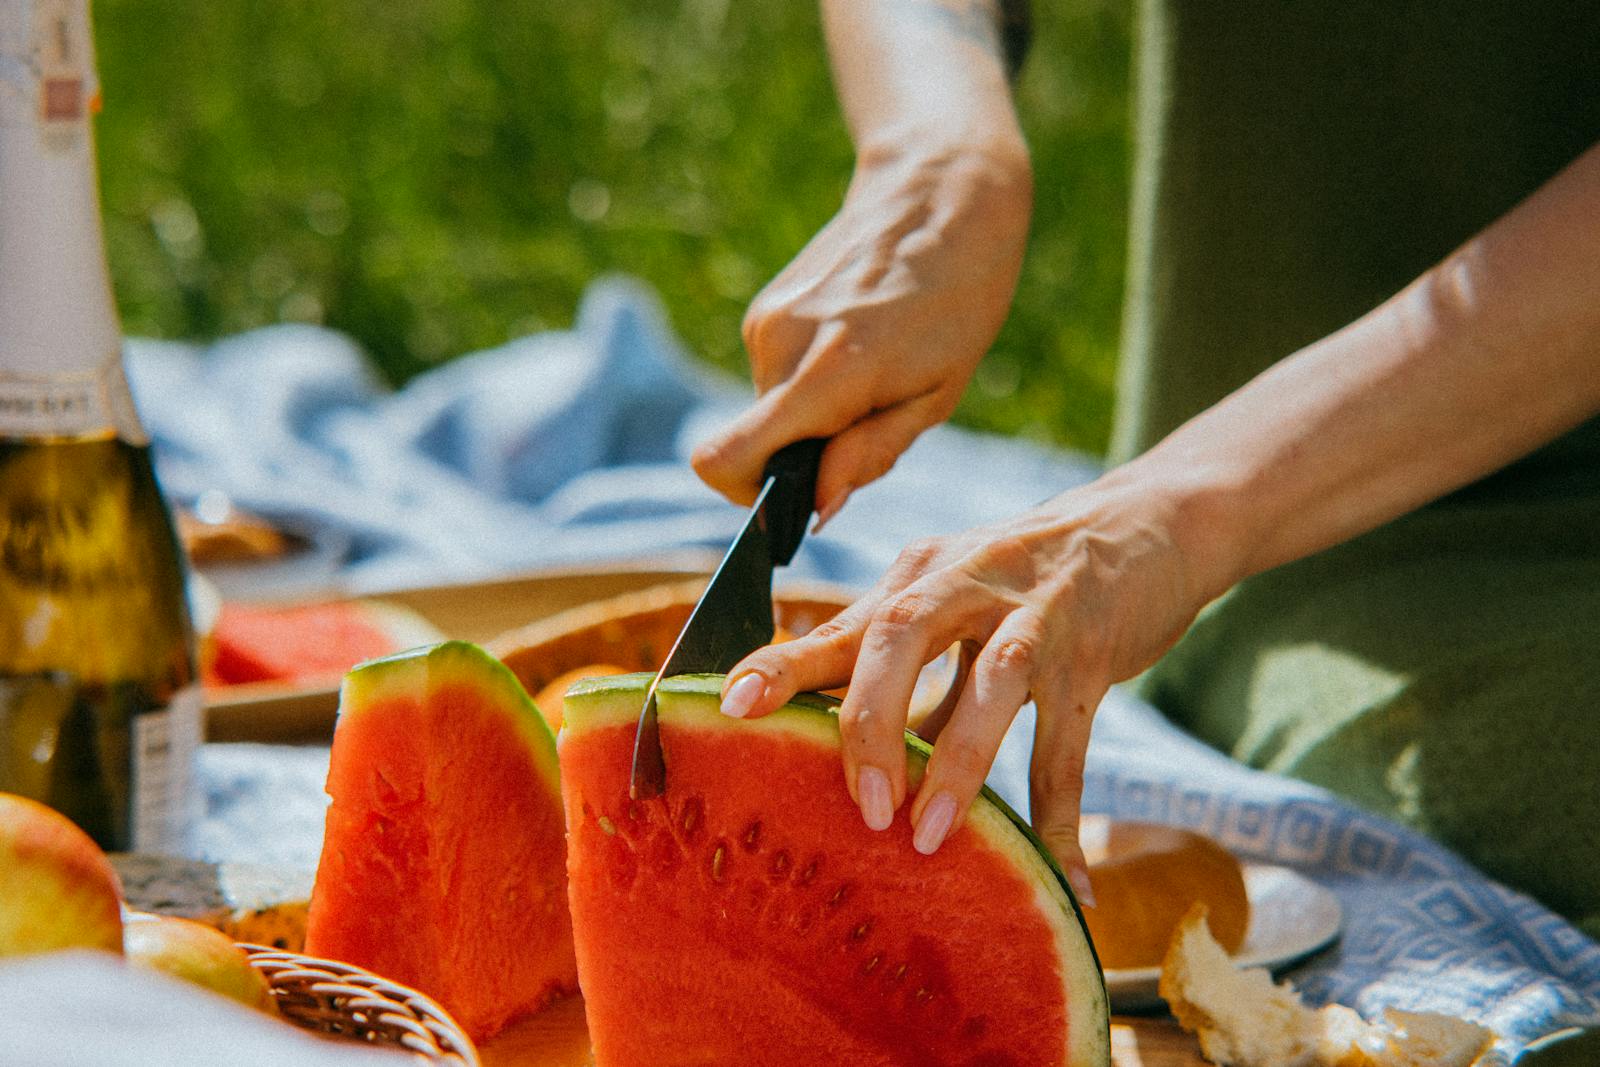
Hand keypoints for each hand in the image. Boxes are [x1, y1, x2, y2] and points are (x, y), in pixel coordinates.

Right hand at [691, 141, 1031, 518]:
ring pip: (769, 408)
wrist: (944, 194)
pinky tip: (861, 345)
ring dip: (813, 413)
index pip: (724, 458)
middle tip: (873, 417)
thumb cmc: (958, 301)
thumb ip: (869, 454)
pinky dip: (810, 381)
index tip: (796, 498)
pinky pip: (777, 374)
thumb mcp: (936, 395)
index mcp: (825, 374)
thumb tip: (816, 506)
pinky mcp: (768, 306)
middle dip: (804, 453)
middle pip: (757, 443)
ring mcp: (767, 320)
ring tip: (877, 371)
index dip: (748, 498)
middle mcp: (780, 344)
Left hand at [714, 471, 1235, 899]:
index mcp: (919, 574)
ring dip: (958, 762)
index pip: (844, 624)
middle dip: (871, 718)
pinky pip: (1072, 742)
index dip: (783, 663)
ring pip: (991, 681)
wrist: (1147, 523)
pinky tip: (1067, 880)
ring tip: (930, 837)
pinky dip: (1063, 815)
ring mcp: (1034, 611)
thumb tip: (836, 749)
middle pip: (902, 633)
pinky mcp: (1094, 650)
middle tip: (860, 803)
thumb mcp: (953, 600)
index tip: (730, 704)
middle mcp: (967, 579)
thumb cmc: (1024, 580)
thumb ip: (901, 666)